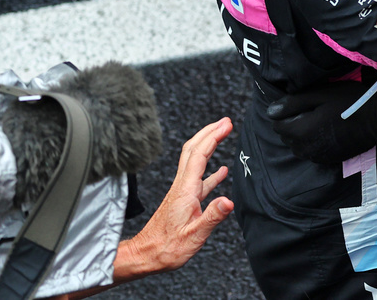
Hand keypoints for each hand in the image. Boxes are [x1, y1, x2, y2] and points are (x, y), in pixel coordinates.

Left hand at [119, 118, 233, 279]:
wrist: (148, 255)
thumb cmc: (168, 248)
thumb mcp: (194, 236)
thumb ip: (212, 216)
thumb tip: (229, 200)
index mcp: (186, 191)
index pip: (200, 155)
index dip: (213, 136)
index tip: (227, 124)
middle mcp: (182, 186)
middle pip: (193, 150)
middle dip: (209, 131)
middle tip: (225, 121)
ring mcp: (182, 191)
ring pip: (194, 160)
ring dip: (208, 144)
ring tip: (222, 135)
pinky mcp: (183, 199)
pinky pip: (198, 177)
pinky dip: (210, 168)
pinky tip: (221, 171)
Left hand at [266, 80, 376, 162]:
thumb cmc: (349, 102)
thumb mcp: (320, 95)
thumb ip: (293, 103)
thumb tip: (270, 111)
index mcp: (301, 131)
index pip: (277, 124)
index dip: (285, 112)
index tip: (301, 103)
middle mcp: (305, 148)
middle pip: (286, 136)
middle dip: (293, 123)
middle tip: (311, 109)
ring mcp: (317, 156)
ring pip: (297, 145)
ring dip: (302, 133)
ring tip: (318, 120)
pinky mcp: (328, 159)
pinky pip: (310, 151)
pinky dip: (313, 142)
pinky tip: (326, 131)